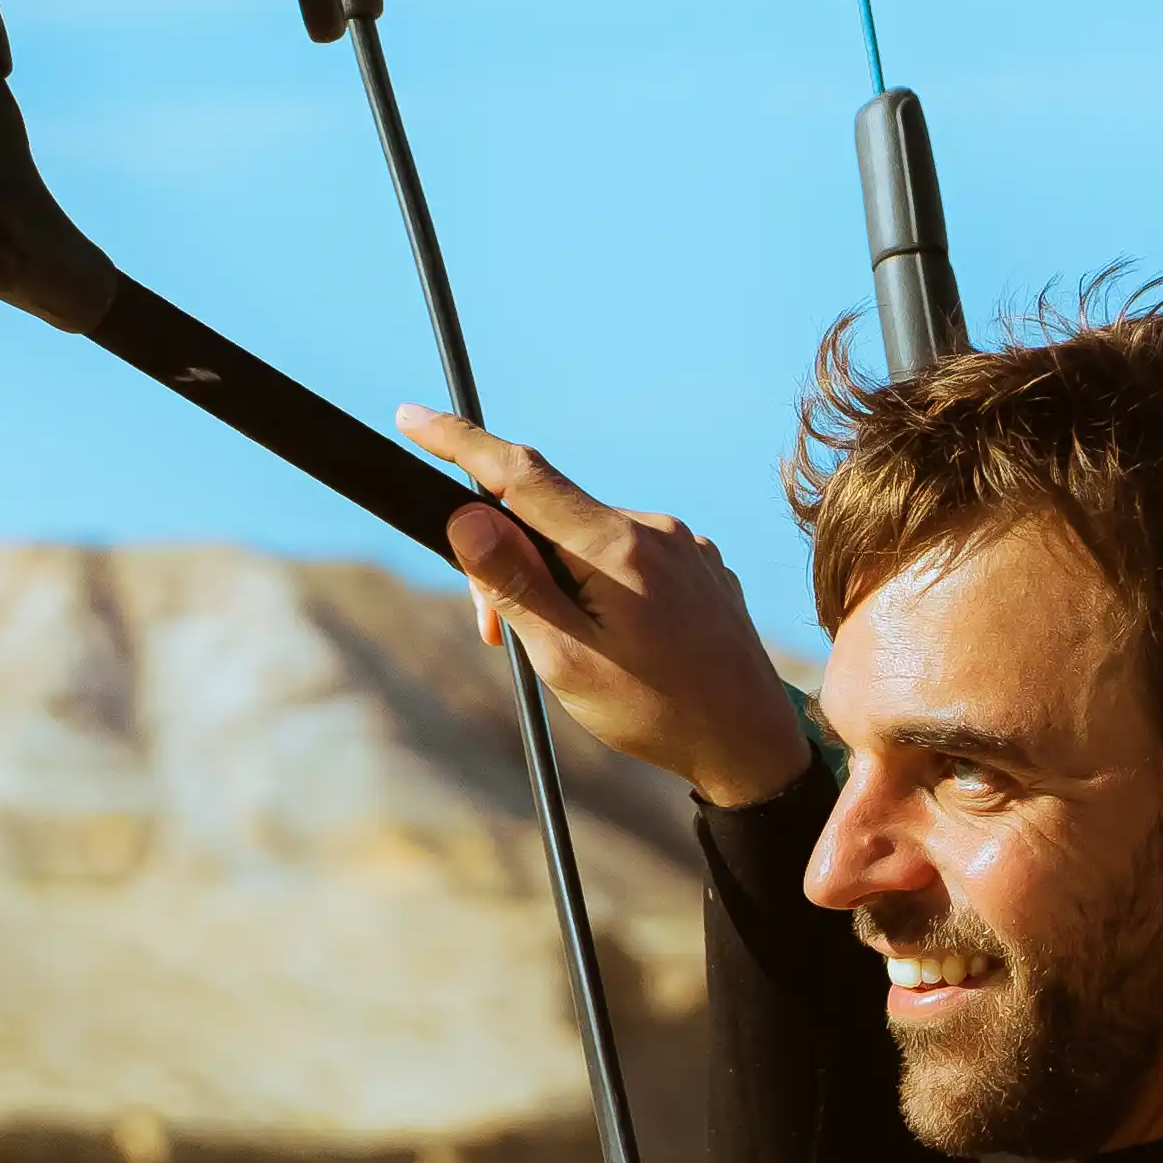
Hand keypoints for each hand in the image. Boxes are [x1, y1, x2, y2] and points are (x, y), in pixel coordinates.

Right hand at [396, 405, 821, 811]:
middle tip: (492, 634)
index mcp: (617, 548)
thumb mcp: (569, 659)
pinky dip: (596, 584)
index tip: (410, 417)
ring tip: (568, 651)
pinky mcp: (698, 564)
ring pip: (585, 538)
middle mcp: (654, 529)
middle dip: (506, 560)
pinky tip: (614, 640)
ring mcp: (682, 544)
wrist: (752, 746)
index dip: (459, 442)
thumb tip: (466, 516)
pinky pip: (626, 555)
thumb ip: (514, 584)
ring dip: (554, 580)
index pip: (520, 473)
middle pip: (547, 514)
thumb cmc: (658, 713)